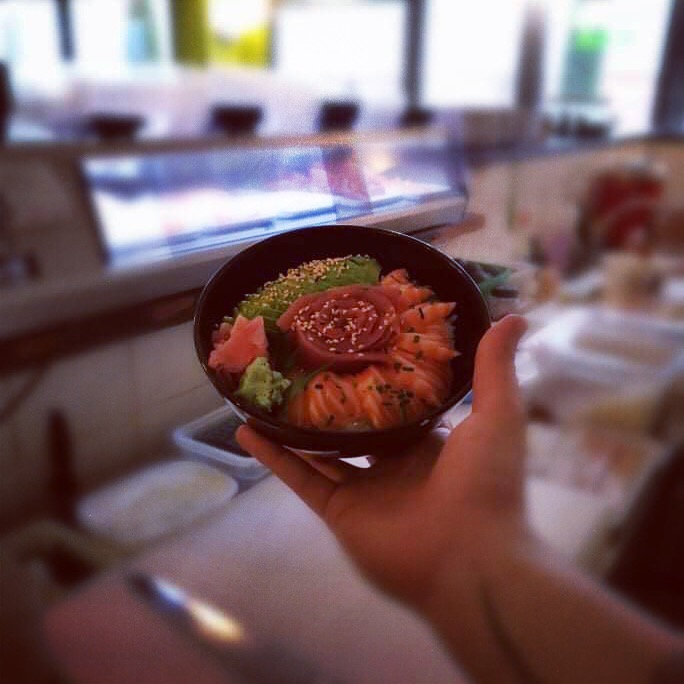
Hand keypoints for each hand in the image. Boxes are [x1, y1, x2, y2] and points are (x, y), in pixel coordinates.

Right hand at [237, 315, 528, 610]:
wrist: (470, 557)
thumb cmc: (486, 483)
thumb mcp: (497, 414)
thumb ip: (495, 367)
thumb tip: (515, 315)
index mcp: (430, 442)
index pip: (398, 403)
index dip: (377, 375)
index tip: (354, 343)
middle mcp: (394, 463)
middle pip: (354, 425)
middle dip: (330, 398)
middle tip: (302, 360)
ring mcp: (364, 488)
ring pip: (319, 450)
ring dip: (291, 424)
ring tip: (266, 390)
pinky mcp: (338, 511)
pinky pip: (300, 478)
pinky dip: (273, 456)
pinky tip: (246, 429)